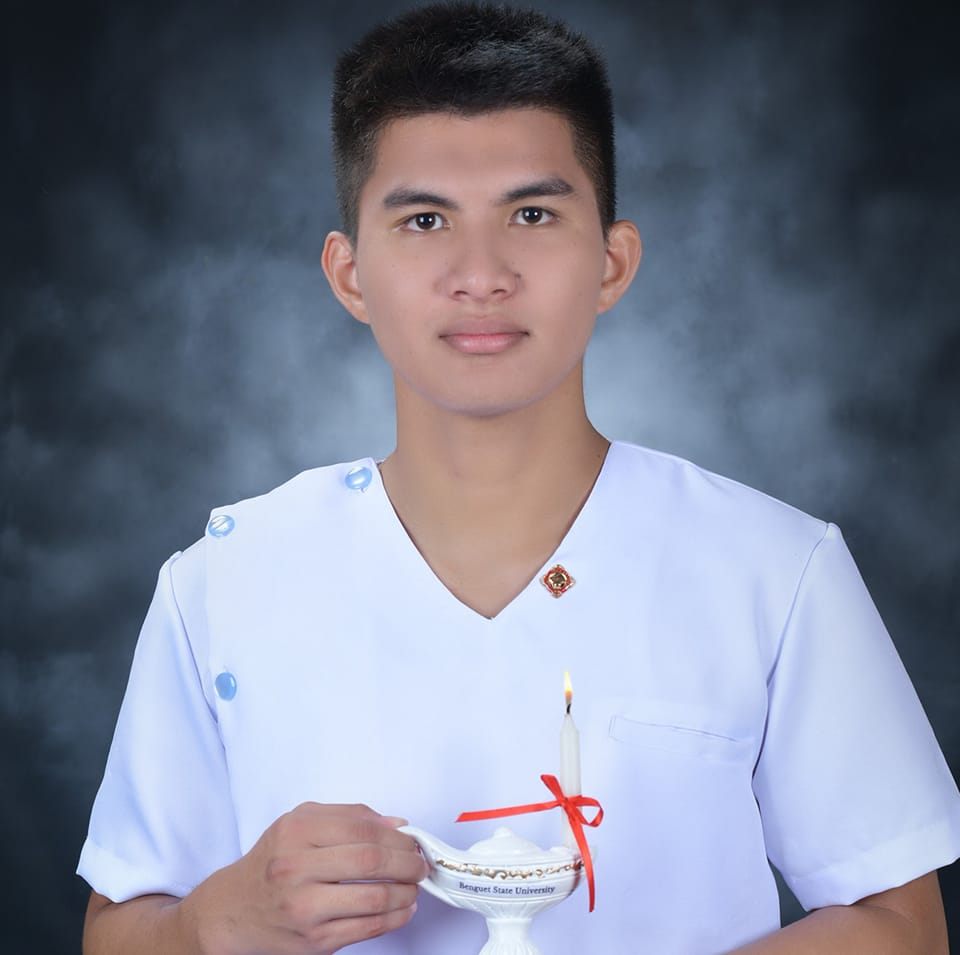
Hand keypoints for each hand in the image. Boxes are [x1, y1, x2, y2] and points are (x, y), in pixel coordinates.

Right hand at [182, 802, 427, 954]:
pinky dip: (394, 918)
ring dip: (406, 892)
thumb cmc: (274, 860)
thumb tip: (396, 824)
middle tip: (420, 863)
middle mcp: (296, 869)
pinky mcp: (314, 942)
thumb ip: (348, 816)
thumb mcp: (300, 822)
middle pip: (370, 862)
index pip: (362, 829)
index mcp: (296, 833)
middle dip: (407, 862)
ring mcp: (305, 909)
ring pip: (373, 899)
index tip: (413, 840)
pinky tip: (403, 908)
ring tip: (414, 886)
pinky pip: (366, 929)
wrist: (234, 910)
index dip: (397, 836)